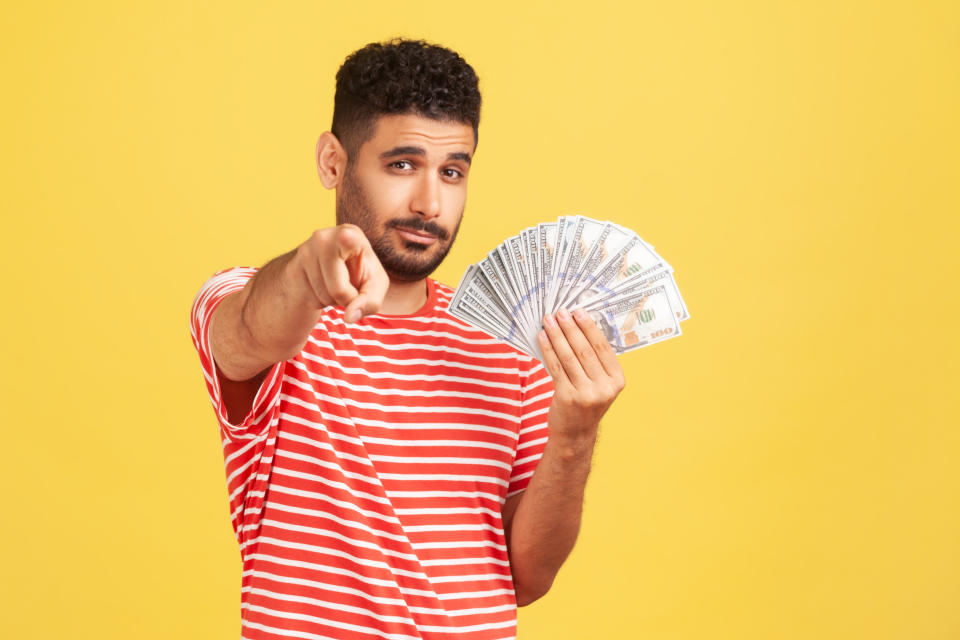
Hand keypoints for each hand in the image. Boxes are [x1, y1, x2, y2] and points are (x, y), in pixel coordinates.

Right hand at [292, 224, 389, 321]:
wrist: (325, 270)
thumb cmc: (358, 274)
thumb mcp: (374, 285)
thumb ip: (371, 301)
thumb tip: (349, 316)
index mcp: (352, 234)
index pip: (348, 237)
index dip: (348, 239)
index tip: (346, 235)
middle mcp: (325, 238)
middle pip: (338, 289)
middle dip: (347, 299)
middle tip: (351, 288)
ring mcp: (305, 252)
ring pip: (323, 296)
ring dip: (332, 300)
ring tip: (334, 283)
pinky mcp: (292, 268)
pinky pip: (310, 299)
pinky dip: (320, 301)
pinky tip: (321, 286)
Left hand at [538, 308, 625, 441]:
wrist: (575, 434)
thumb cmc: (586, 403)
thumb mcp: (600, 384)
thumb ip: (595, 361)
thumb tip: (578, 327)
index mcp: (616, 380)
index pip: (602, 347)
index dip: (589, 327)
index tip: (579, 312)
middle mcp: (604, 387)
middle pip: (584, 350)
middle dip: (570, 328)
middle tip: (560, 312)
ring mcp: (586, 393)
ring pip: (568, 356)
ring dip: (556, 335)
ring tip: (549, 321)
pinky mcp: (567, 397)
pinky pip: (556, 367)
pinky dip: (548, 350)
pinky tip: (542, 338)